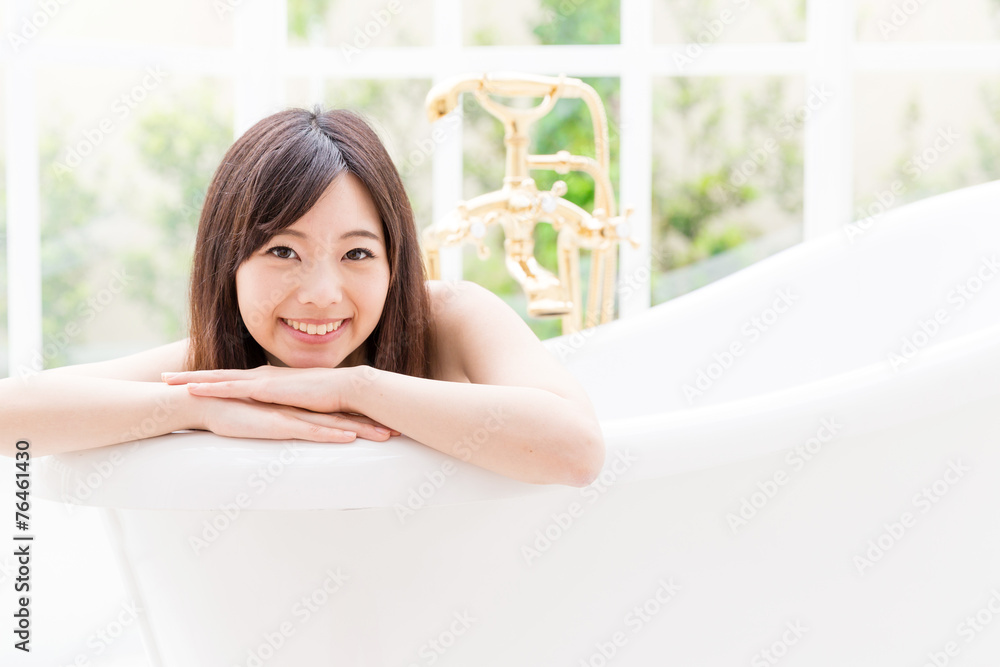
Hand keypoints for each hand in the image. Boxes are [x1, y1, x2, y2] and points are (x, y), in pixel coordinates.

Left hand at [163, 366, 400, 438]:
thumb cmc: (332, 398)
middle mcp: (262, 377)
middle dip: (190, 377)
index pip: (233, 381)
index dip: (210, 381)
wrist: (348, 388)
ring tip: (167, 382)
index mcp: (270, 381)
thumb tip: (285, 418)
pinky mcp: (267, 389)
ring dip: (192, 380)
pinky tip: (192, 389)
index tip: (188, 382)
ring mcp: (263, 381)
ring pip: (219, 379)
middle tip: (164, 378)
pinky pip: (232, 387)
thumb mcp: (304, 405)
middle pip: (219, 377)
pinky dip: (211, 387)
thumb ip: (291, 409)